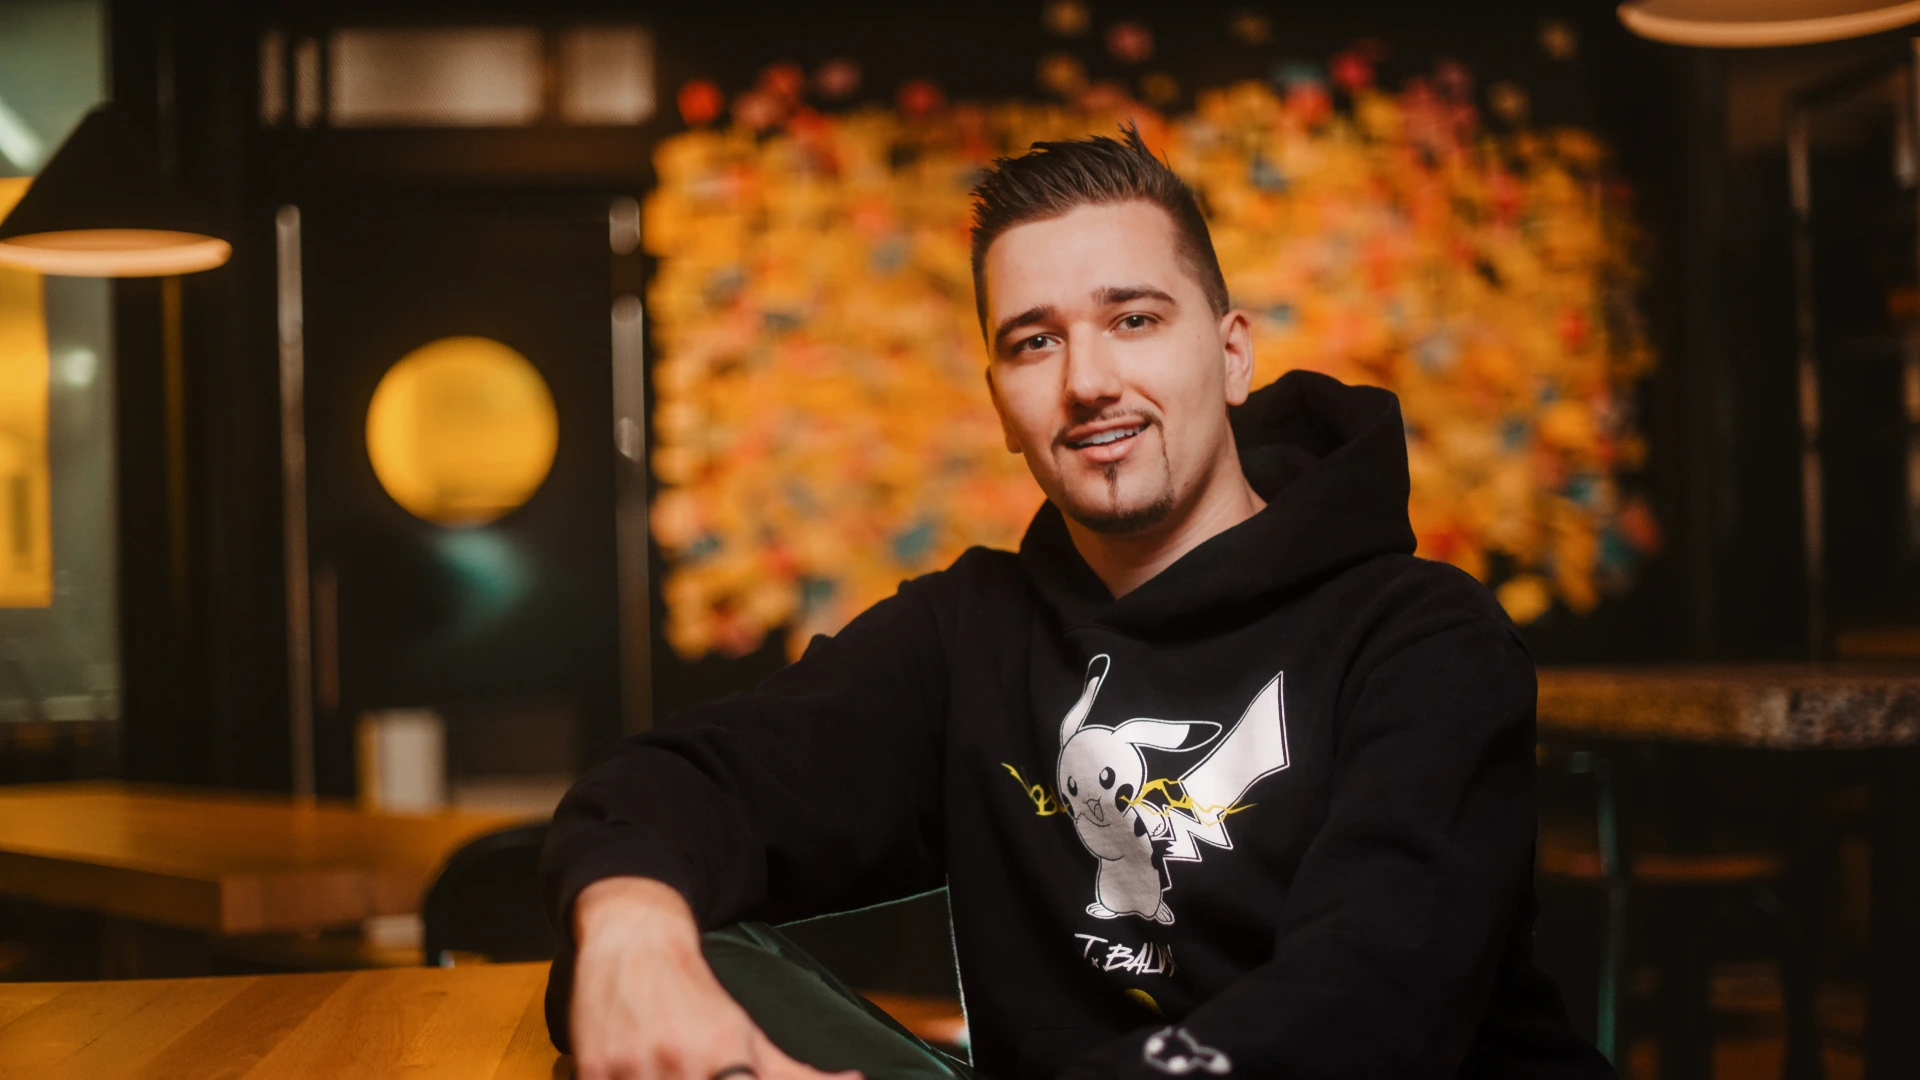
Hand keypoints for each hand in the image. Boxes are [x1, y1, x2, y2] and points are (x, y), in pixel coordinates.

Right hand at [570, 877, 862, 1079]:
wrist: (636, 941)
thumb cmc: (695, 996)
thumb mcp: (747, 1033)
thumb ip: (794, 1073)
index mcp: (726, 1055)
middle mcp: (680, 1061)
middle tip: (701, 1077)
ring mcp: (632, 1068)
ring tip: (670, 1077)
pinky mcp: (593, 1068)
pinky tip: (640, 1077)